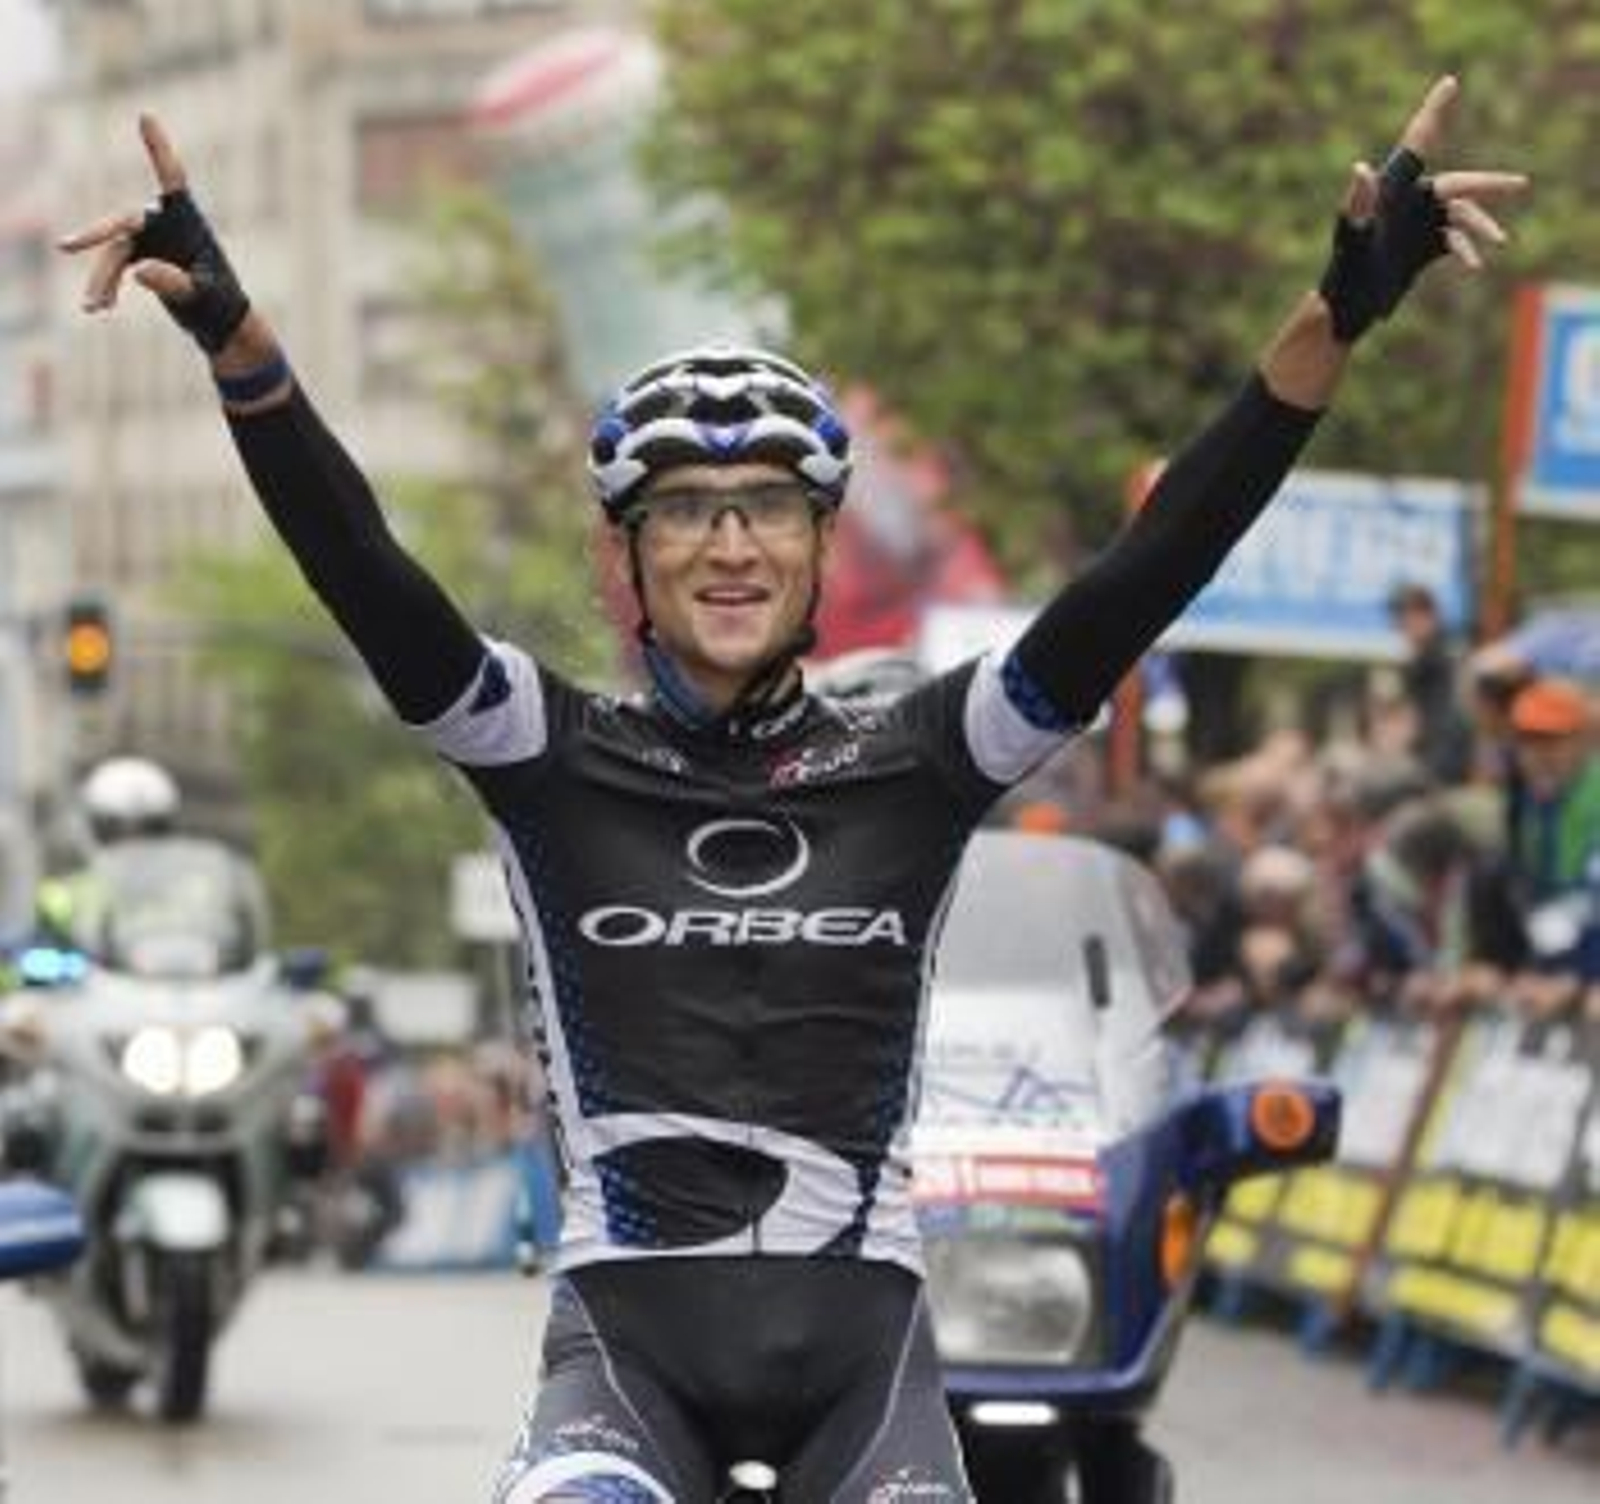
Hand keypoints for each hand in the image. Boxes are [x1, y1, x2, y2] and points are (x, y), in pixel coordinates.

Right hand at [58, 114, 250, 353]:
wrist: (220, 321)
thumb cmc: (219, 303)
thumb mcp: (201, 295)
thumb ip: (174, 283)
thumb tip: (138, 273)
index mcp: (187, 220)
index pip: (171, 178)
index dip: (158, 149)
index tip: (145, 117)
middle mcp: (164, 223)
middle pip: (123, 223)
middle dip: (95, 236)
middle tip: (65, 247)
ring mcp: (149, 239)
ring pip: (114, 253)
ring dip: (101, 280)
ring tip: (93, 309)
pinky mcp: (140, 256)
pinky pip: (114, 267)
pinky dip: (105, 287)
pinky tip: (99, 308)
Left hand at [1317, 75, 1527, 343]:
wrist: (1347, 304)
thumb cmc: (1344, 267)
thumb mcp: (1351, 236)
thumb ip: (1356, 202)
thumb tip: (1361, 168)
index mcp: (1393, 187)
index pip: (1418, 142)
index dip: (1434, 111)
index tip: (1449, 82)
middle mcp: (1411, 201)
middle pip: (1458, 184)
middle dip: (1489, 184)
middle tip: (1521, 184)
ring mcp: (1420, 224)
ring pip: (1463, 215)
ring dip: (1482, 226)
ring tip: (1500, 241)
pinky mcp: (1425, 247)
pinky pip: (1455, 241)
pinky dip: (1467, 249)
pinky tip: (1475, 264)